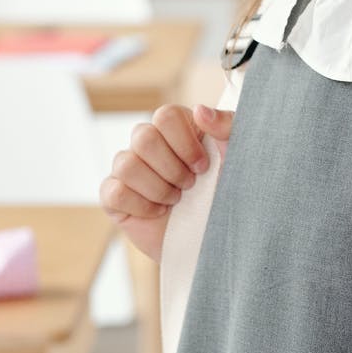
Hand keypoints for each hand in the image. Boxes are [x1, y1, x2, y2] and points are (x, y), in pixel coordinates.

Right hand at [101, 103, 233, 262]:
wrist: (214, 242)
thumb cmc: (228, 196)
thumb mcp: (238, 160)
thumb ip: (228, 128)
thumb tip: (200, 110)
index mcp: (178, 127)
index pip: (166, 115)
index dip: (185, 143)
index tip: (204, 167)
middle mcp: (149, 142)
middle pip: (143, 137)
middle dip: (172, 169)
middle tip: (190, 186)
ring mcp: (128, 168)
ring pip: (125, 163)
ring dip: (158, 188)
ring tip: (176, 199)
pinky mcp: (114, 196)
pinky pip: (113, 192)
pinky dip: (140, 205)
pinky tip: (158, 212)